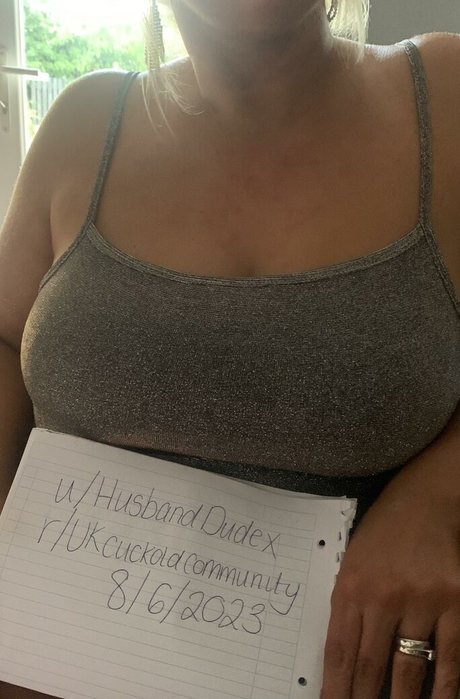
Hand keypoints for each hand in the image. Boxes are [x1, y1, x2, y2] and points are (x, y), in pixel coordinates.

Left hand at [320, 472, 459, 698]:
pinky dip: (444, 687)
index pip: (338, 651)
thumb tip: (343, 657)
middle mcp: (384, 595)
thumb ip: (348, 604)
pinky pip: (450, 656)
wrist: (427, 497)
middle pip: (369, 665)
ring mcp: (422, 600)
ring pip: (408, 668)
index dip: (334, 688)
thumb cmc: (385, 529)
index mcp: (351, 584)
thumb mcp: (353, 559)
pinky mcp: (456, 600)